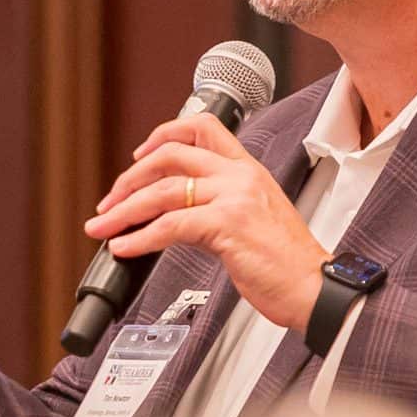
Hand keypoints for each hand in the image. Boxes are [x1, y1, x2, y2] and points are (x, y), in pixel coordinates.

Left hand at [85, 113, 326, 332]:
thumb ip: (213, 208)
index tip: (138, 157)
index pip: (202, 128)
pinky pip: (170, 225)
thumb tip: (171, 216)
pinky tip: (125, 247)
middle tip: (109, 202)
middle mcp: (240, 176)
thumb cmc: (286, 262)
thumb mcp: (250, 220)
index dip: (163, 135)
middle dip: (130, 179)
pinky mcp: (228, 224)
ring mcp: (234, 197)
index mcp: (247, 169)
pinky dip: (139, 238)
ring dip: (123, 210)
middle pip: (170, 156)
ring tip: (102, 226)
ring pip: (163, 191)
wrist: (314, 288)